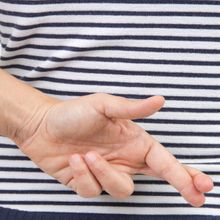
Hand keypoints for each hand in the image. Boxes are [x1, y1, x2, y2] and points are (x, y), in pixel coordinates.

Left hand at [16, 93, 212, 206]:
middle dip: (177, 185)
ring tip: (86, 153)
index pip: (163, 159)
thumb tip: (160, 100)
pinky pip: (93, 190)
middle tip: (194, 195)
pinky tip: (73, 160)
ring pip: (120, 189)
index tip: (201, 186)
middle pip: (157, 178)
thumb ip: (132, 108)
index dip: (183, 173)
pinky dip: (83, 175)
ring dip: (103, 172)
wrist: (42, 126)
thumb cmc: (72, 113)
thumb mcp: (103, 105)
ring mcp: (106, 171)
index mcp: (131, 141)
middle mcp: (123, 158)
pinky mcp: (88, 182)